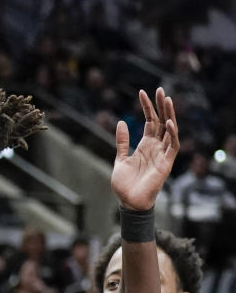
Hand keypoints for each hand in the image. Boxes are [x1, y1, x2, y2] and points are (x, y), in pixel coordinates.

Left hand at [111, 89, 177, 210]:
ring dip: (169, 115)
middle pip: (161, 121)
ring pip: (169, 130)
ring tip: (167, 99)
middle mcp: (155, 147)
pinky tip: (168, 123)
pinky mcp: (166, 163)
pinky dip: (171, 134)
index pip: (149, 121)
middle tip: (160, 89)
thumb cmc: (125, 185)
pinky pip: (172, 146)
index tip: (142, 92)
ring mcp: (162, 154)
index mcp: (145, 145)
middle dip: (161, 106)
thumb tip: (121, 122)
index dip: (147, 107)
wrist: (129, 203)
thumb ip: (122, 142)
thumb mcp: (120, 159)